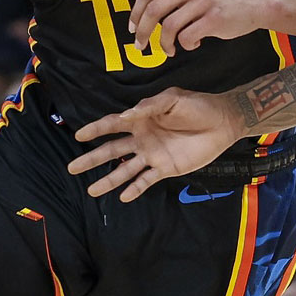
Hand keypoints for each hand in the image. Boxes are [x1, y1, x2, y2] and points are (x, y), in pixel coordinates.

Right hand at [69, 89, 244, 201]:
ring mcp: (153, 155)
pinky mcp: (166, 168)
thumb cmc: (198, 106)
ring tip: (91, 190)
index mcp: (141, 119)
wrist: (223, 123)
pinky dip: (134, 189)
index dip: (95, 129)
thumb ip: (149, 106)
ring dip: (109, 180)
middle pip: (112, 150)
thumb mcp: (174, 98)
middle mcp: (142, 138)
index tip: (78, 136)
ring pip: (125, 169)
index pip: (113, 125)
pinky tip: (122, 196)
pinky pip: (146, 181)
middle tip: (72, 168)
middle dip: (92, 159)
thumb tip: (124, 117)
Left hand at [128, 0, 265, 56]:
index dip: (136, 13)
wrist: (254, 1)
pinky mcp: (216, 17)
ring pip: (169, 26)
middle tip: (140, 46)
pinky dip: (186, 45)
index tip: (132, 28)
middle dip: (143, 31)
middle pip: (154, 9)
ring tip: (170, 50)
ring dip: (164, 43)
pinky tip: (194, 43)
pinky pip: (188, 36)